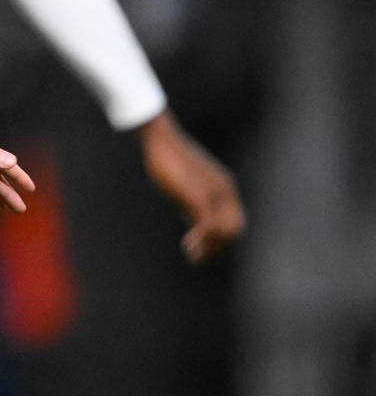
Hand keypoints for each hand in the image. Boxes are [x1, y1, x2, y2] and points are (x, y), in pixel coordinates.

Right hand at [137, 109, 244, 263]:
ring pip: (224, 230)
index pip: (234, 220)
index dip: (220, 238)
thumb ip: (194, 200)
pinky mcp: (199, 197)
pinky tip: (187, 246)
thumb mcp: (186, 183)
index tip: (200, 246)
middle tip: (197, 256)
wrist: (160, 139)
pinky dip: (200, 241)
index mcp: (224, 187)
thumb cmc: (167, 158)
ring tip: (192, 255)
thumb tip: (193, 219)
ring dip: (210, 247)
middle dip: (217, 246)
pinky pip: (208, 226)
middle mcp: (224, 191)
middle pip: (234, 228)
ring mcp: (213, 194)